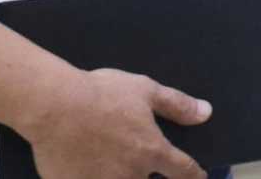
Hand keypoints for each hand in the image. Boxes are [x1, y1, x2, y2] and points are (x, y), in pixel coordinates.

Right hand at [21, 68, 210, 178]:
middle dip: (152, 178)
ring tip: (118, 168)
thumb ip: (177, 105)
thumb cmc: (101, 94)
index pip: (183, 171)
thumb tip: (205, 113)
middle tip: (144, 166)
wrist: (55, 106)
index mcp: (152, 150)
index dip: (194, 175)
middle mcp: (131, 173)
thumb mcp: (145, 90)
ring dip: (123, 177)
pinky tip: (90, 171)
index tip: (199, 177)